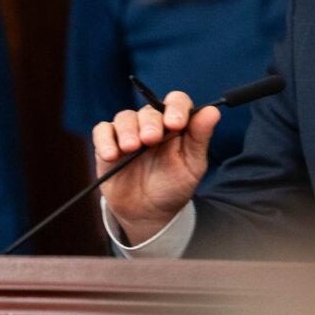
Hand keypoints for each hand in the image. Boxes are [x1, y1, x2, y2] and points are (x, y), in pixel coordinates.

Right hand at [92, 91, 219, 244]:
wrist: (149, 213)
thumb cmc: (174, 186)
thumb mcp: (192, 165)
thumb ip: (200, 138)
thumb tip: (213, 111)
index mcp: (176, 124)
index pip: (177, 101)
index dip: (176, 107)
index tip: (175, 124)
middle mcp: (153, 124)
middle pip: (149, 110)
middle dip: (150, 123)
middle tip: (151, 139)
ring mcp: (129, 133)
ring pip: (125, 117)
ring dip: (127, 130)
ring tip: (131, 148)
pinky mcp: (108, 145)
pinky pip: (102, 131)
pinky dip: (105, 140)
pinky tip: (112, 155)